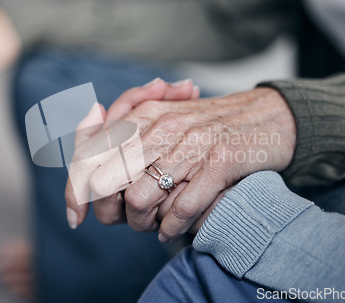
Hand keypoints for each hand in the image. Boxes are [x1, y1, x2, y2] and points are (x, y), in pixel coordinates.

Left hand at [66, 87, 295, 241]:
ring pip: (141, 199)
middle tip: (130, 218)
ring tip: (154, 224)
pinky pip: (182, 207)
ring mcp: (193, 143)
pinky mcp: (222, 161)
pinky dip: (173, 227)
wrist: (269, 117)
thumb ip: (125, 141)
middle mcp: (162, 126)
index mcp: (143, 115)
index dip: (76, 191)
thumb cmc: (211, 127)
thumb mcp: (165, 121)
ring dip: (143, 223)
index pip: (90, 155)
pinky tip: (173, 230)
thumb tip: (92, 174)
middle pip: (108, 182)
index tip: (76, 217)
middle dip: (112, 211)